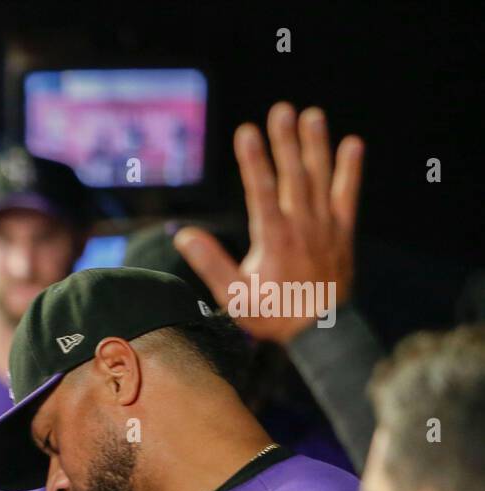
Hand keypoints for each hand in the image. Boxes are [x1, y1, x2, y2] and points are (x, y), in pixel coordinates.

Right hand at [175, 103, 362, 343]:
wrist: (321, 333)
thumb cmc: (273, 315)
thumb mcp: (234, 296)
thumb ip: (210, 263)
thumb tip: (185, 234)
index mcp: (274, 239)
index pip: (260, 191)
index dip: (253, 160)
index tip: (246, 131)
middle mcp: (302, 226)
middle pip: (292, 175)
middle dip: (285, 141)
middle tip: (280, 110)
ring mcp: (326, 227)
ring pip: (321, 178)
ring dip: (317, 145)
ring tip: (312, 114)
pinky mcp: (343, 232)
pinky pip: (349, 195)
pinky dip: (351, 170)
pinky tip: (352, 144)